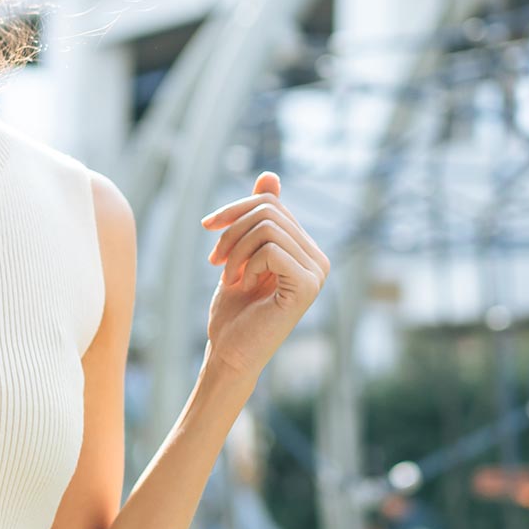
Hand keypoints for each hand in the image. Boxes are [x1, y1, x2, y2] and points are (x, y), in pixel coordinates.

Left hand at [199, 172, 326, 377]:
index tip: (208, 228)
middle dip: (231, 229)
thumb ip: (258, 217)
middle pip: (269, 210)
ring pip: (267, 227)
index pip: (271, 204)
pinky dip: (246, 264)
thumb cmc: (234, 310)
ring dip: (235, 249)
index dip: (234, 209)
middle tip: (215, 260)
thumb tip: (271, 175)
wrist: (230, 353)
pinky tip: (243, 285)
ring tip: (228, 276)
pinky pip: (271, 249)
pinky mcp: (308, 286)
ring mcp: (318, 273)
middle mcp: (319, 259)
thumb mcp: (241, 252)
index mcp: (306, 249)